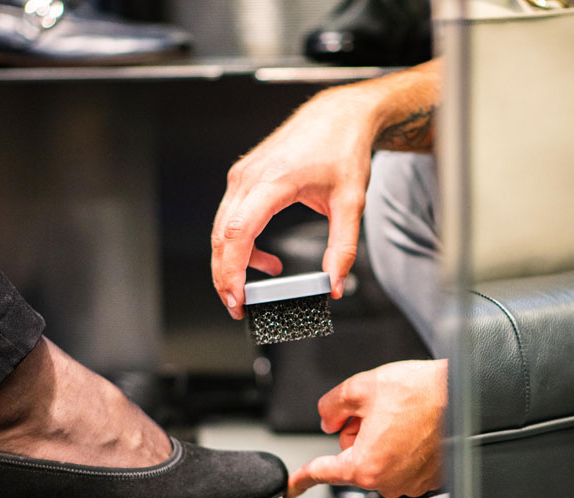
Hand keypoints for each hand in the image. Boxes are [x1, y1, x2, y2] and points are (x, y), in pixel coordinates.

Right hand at [211, 86, 378, 318]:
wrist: (339, 116)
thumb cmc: (343, 148)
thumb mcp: (351, 204)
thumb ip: (342, 248)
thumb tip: (334, 283)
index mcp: (273, 181)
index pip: (239, 233)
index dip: (233, 270)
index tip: (237, 296)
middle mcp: (249, 177)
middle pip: (222, 236)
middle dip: (224, 276)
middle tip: (237, 306)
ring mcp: (242, 176)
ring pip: (222, 228)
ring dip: (230, 262)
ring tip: (248, 290)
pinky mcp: (244, 178)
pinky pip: (232, 217)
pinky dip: (239, 244)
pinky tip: (264, 260)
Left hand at [287, 359, 446, 497]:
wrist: (466, 393)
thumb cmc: (422, 392)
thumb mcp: (361, 388)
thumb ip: (331, 405)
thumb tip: (327, 420)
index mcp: (366, 465)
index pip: (322, 472)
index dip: (301, 479)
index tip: (290, 489)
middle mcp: (388, 482)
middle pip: (353, 457)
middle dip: (358, 434)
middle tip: (379, 410)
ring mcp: (411, 482)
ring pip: (378, 458)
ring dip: (383, 438)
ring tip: (404, 415)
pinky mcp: (429, 478)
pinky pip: (402, 462)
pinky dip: (403, 445)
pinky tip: (416, 425)